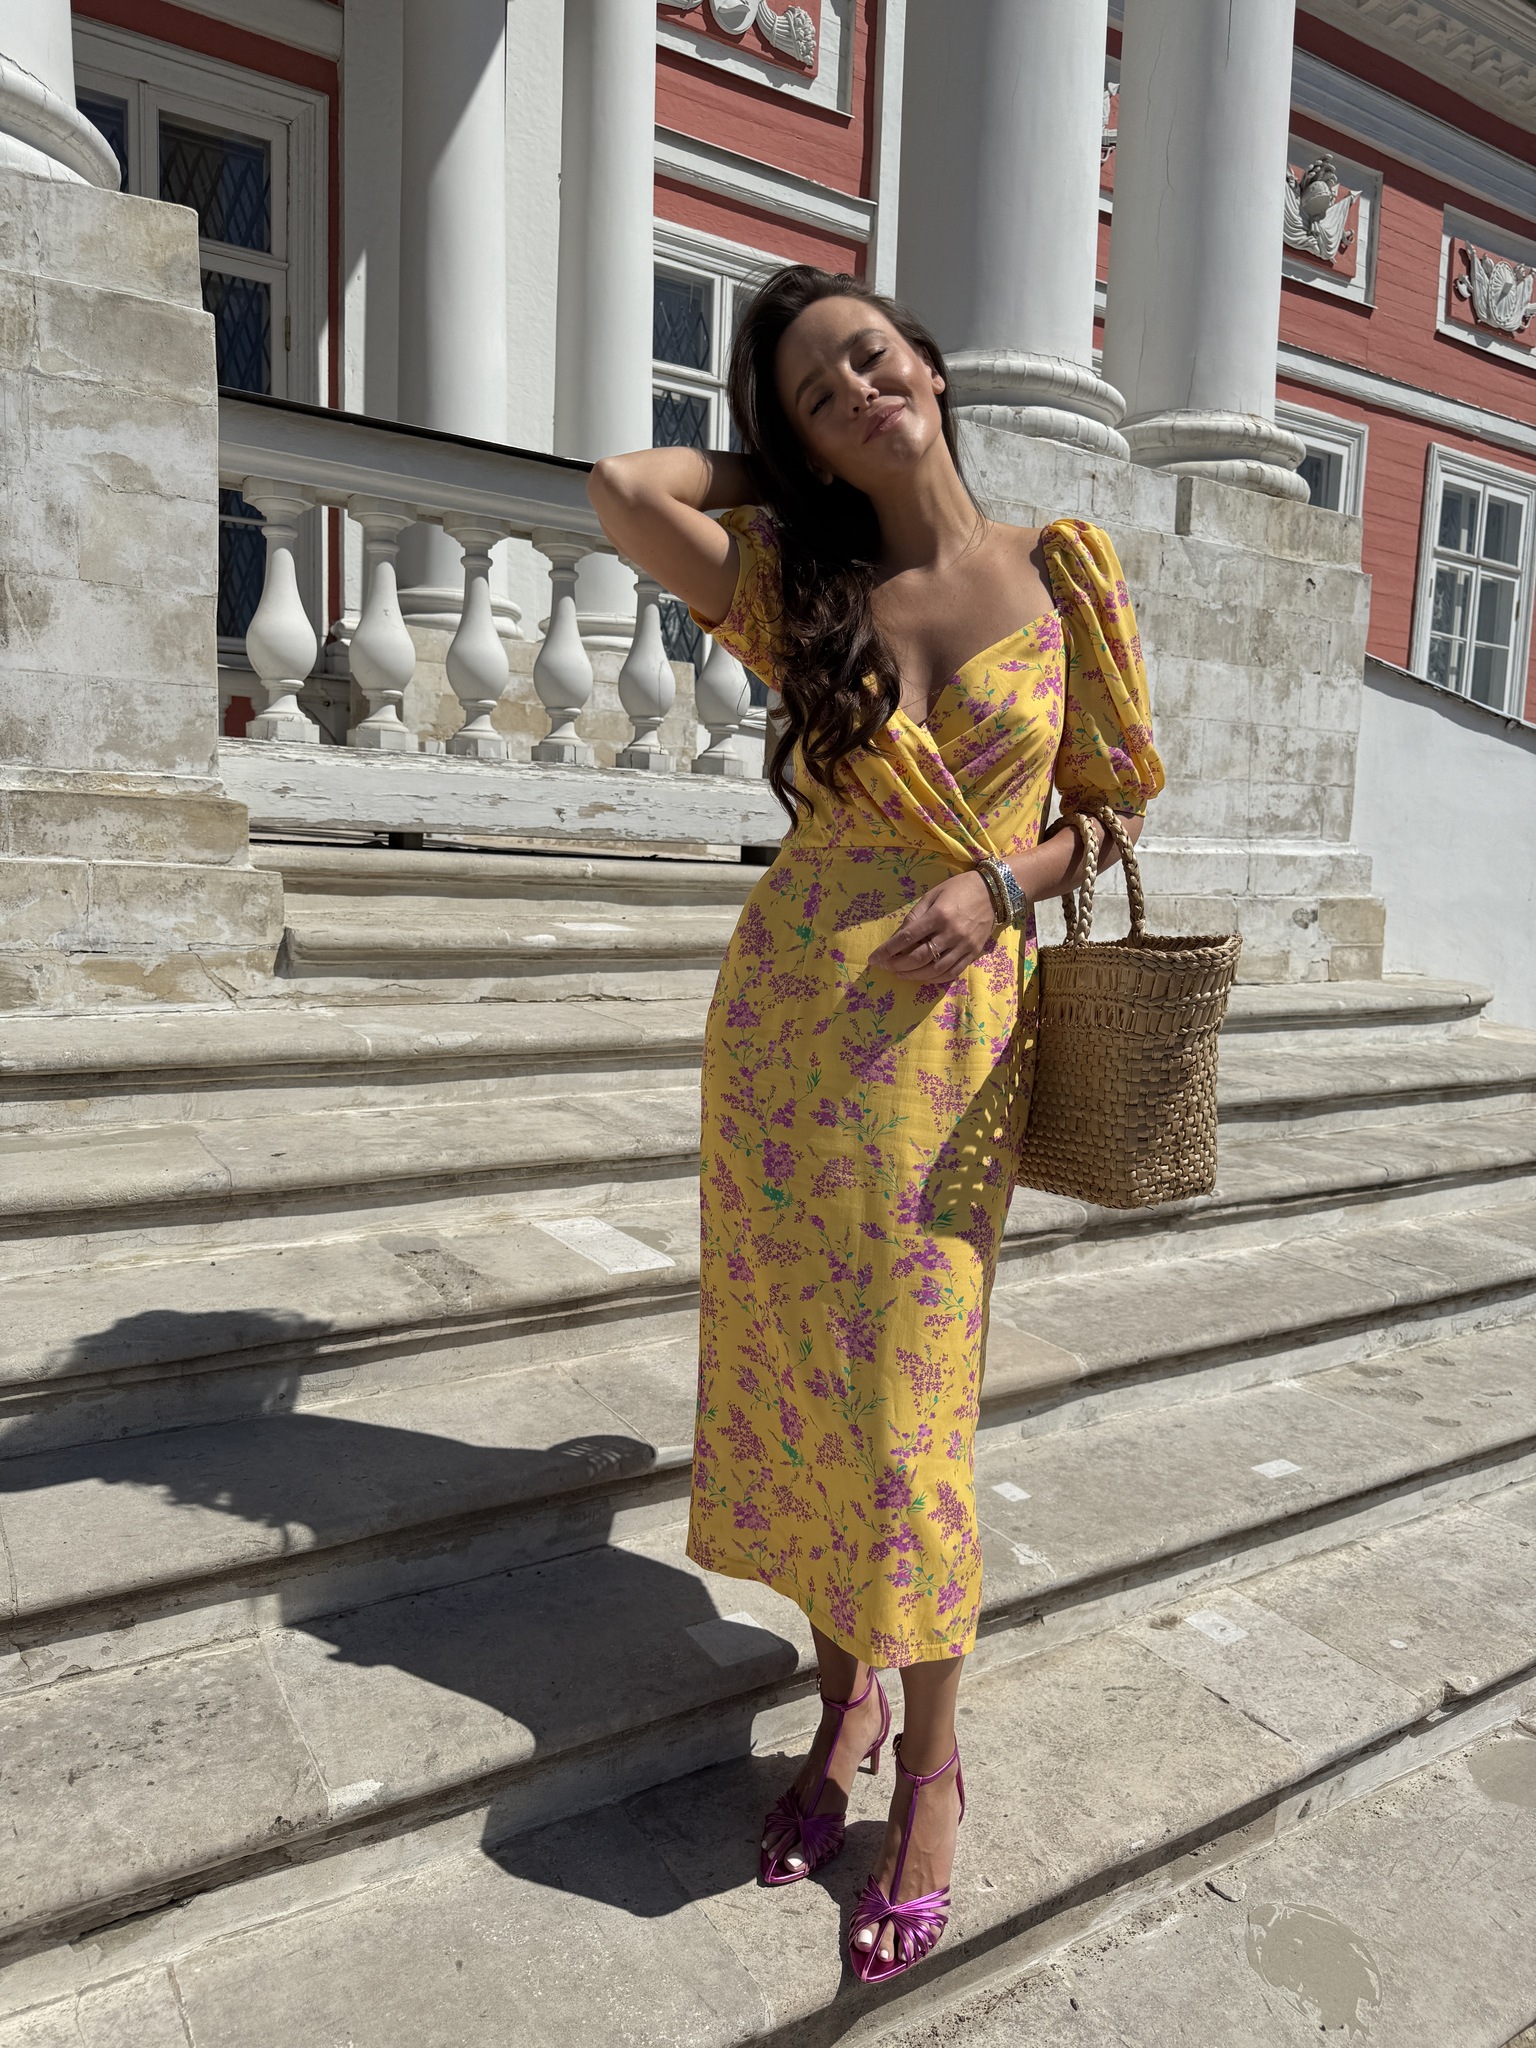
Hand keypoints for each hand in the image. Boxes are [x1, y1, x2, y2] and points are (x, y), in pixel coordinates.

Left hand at [867, 870, 997, 981]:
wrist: (994, 892)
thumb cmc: (958, 889)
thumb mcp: (932, 895)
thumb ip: (914, 916)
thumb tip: (898, 937)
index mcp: (938, 915)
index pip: (907, 938)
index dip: (887, 950)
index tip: (874, 959)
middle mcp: (951, 933)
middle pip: (919, 958)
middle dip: (897, 965)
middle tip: (886, 966)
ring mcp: (964, 945)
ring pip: (935, 970)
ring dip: (914, 975)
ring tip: (900, 973)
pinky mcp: (973, 953)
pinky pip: (952, 972)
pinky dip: (934, 978)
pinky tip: (922, 977)